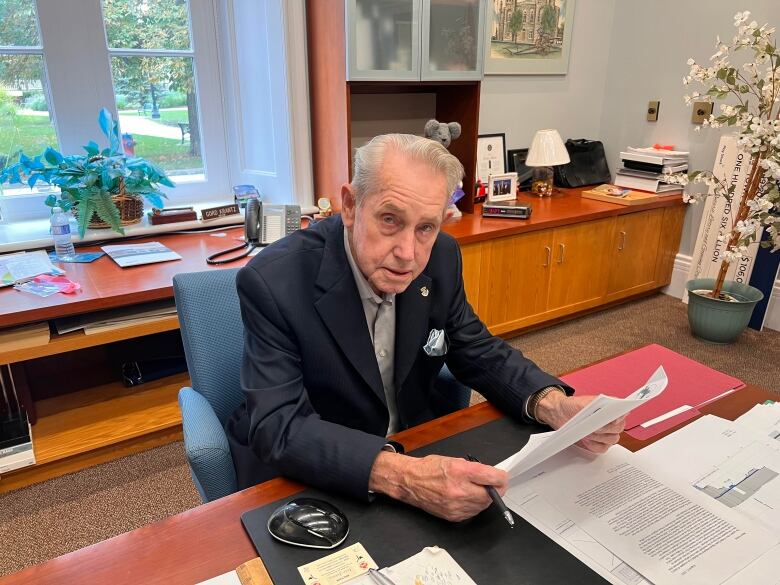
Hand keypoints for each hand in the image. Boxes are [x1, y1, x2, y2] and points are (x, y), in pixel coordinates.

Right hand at [368, 452, 507, 521]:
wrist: (410, 482)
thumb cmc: (429, 469)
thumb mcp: (454, 460)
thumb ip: (475, 468)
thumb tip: (491, 476)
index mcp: (460, 471)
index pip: (492, 477)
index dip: (501, 477)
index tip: (502, 477)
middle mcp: (458, 490)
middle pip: (491, 494)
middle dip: (495, 489)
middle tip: (493, 484)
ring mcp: (456, 505)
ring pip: (484, 505)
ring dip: (485, 498)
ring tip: (477, 490)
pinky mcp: (453, 516)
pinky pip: (473, 512)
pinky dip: (475, 505)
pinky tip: (468, 498)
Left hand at [535, 392, 625, 453]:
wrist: (562, 414)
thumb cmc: (573, 407)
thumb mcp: (581, 402)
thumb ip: (594, 405)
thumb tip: (605, 411)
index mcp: (610, 407)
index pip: (623, 412)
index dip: (620, 417)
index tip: (612, 420)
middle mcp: (611, 420)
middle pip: (619, 428)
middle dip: (606, 429)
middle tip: (595, 427)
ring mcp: (607, 432)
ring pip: (612, 439)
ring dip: (599, 437)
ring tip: (587, 433)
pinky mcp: (600, 443)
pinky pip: (603, 448)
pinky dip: (595, 445)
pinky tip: (586, 440)